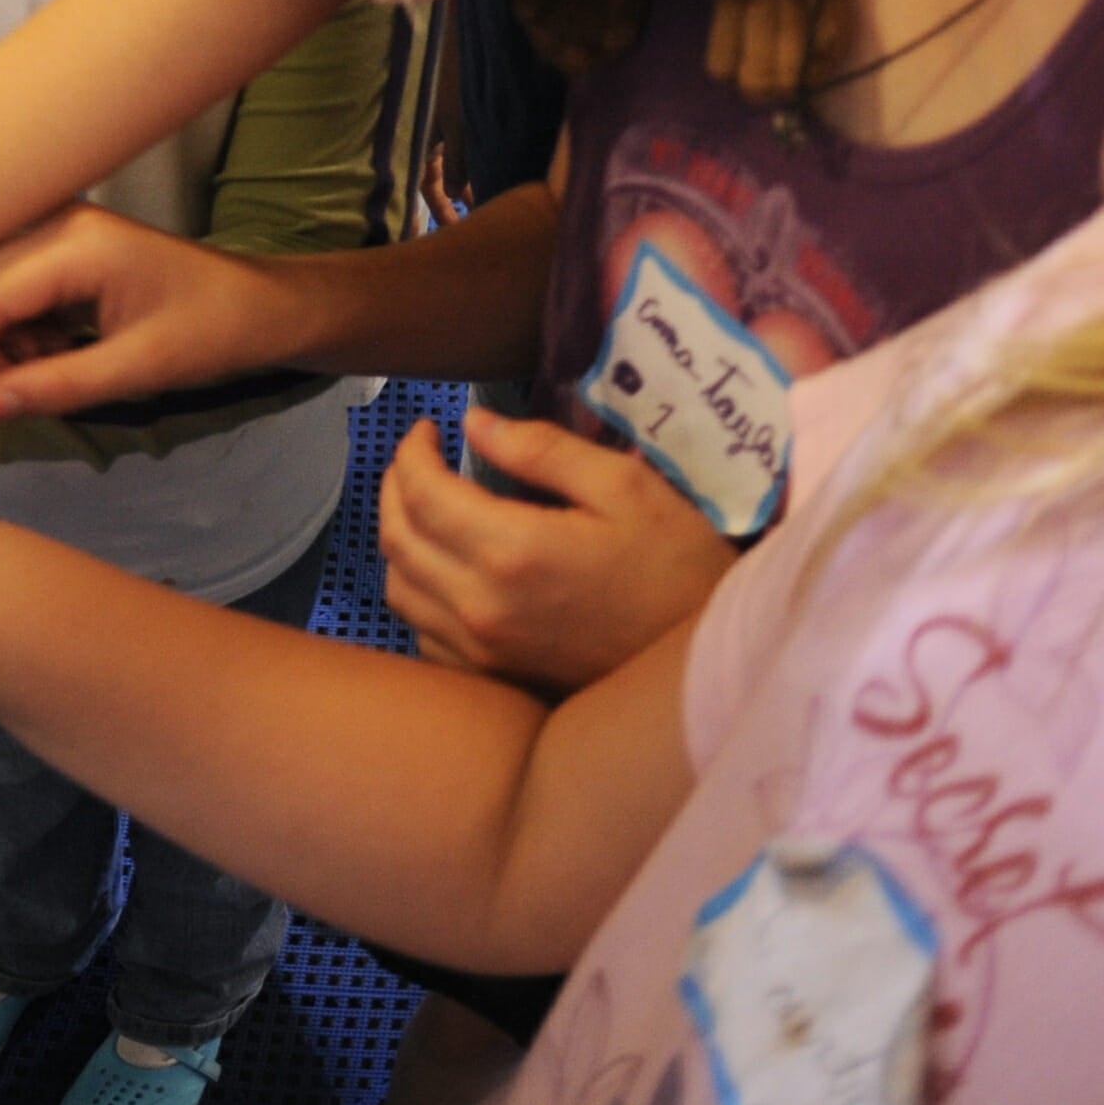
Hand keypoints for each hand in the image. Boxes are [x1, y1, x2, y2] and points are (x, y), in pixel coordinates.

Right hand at [0, 207, 291, 417]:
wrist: (259, 307)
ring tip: (52, 366)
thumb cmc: (210, 332)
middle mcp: (61, 223)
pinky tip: (58, 348)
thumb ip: (56, 385)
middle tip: (19, 384)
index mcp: (79, 247)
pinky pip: (14, 282)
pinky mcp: (66, 243)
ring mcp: (62, 228)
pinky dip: (21, 324)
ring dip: (2, 334)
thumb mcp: (137, 369)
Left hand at [375, 408, 735, 691]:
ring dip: (401, 541)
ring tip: (427, 508)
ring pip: (400, 591)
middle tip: (418, 460)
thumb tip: (474, 425)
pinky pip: (424, 634)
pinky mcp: (495, 680)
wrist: (708, 660)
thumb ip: (543, 450)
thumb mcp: (625, 487)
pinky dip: (420, 593)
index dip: (412, 452)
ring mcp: (483, 652)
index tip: (426, 429)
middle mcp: (482, 607)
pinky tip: (447, 570)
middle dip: (395, 487)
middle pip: (397, 540)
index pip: (422, 492)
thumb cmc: (678, 565)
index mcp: (511, 551)